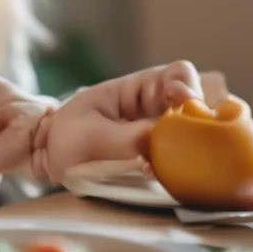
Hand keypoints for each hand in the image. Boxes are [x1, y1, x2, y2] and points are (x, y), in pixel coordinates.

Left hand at [32, 61, 204, 184]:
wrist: (52, 161)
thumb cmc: (68, 136)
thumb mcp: (91, 135)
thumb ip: (128, 138)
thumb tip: (162, 142)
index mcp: (140, 89)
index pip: (178, 74)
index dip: (187, 84)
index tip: (183, 101)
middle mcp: (158, 110)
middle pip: (198, 106)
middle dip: (201, 121)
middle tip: (190, 138)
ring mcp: (163, 136)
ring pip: (196, 136)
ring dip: (192, 148)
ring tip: (170, 163)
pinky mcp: (162, 162)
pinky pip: (183, 163)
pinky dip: (181, 170)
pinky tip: (160, 177)